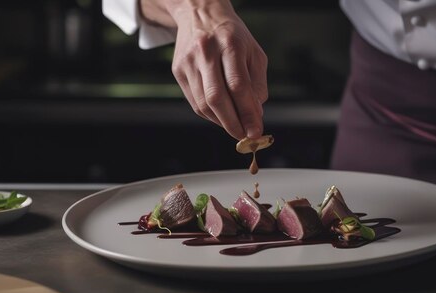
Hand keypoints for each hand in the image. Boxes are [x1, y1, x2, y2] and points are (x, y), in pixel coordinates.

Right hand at [143, 0, 267, 139]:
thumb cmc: (233, 36)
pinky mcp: (178, 70)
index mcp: (230, 44)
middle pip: (216, 98)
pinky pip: (194, 101)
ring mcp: (188, 62)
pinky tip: (221, 116)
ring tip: (235, 127)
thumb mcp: (254, 53)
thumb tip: (255, 116)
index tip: (256, 131)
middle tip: (244, 136)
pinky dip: (210, 115)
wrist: (200, 13)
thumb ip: (257, 84)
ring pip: (203, 103)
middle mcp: (206, 52)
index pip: (238, 86)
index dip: (247, 112)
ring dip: (221, 122)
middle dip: (232, 123)